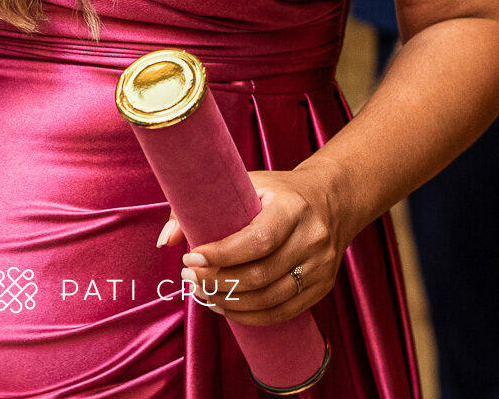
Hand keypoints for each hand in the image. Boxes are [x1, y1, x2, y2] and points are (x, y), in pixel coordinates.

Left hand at [154, 169, 346, 325]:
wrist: (332, 200)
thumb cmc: (278, 191)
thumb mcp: (246, 183)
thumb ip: (201, 206)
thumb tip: (167, 241)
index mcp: (293, 207)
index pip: (258, 240)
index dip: (221, 255)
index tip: (191, 258)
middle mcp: (312, 238)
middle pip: (261, 275)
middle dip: (218, 282)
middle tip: (189, 278)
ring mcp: (321, 266)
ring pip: (269, 299)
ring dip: (229, 301)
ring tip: (202, 292)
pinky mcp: (322, 287)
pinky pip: (282, 312)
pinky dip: (250, 316)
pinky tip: (226, 306)